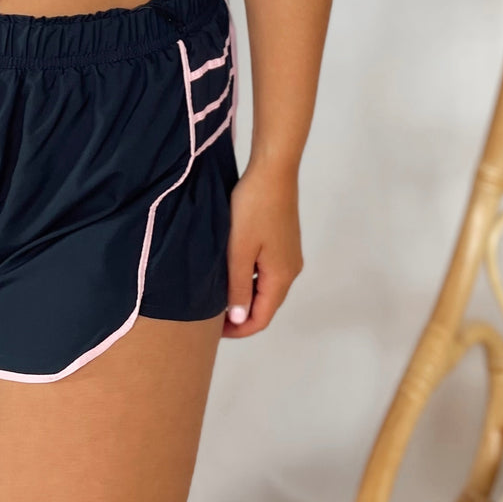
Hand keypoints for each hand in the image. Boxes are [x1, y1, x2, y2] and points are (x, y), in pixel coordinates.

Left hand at [222, 160, 302, 338]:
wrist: (273, 171)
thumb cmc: (254, 208)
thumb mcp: (239, 251)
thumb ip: (239, 287)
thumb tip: (241, 319)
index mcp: (281, 276)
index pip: (261, 318)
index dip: (238, 330)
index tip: (213, 330)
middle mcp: (290, 270)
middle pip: (266, 305)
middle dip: (241, 315)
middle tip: (211, 315)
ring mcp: (289, 255)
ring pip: (266, 287)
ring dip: (245, 295)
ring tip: (217, 294)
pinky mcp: (284, 241)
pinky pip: (267, 271)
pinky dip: (250, 279)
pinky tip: (231, 270)